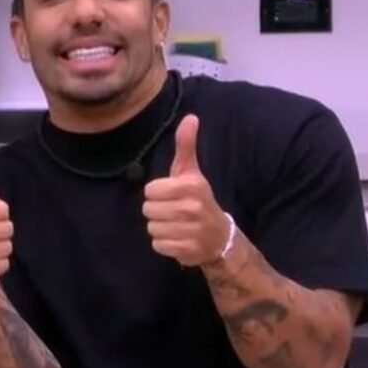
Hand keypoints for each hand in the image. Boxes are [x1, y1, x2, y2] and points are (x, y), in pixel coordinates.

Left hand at [142, 114, 229, 266]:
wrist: (220, 237)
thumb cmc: (199, 199)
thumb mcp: (192, 172)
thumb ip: (186, 146)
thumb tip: (190, 117)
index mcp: (190, 186)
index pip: (150, 191)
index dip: (157, 194)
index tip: (171, 196)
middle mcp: (191, 208)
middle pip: (148, 210)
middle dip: (157, 211)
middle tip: (173, 212)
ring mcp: (190, 231)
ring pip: (152, 228)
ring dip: (160, 228)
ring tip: (176, 225)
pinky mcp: (186, 250)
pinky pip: (157, 245)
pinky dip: (165, 244)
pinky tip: (178, 239)